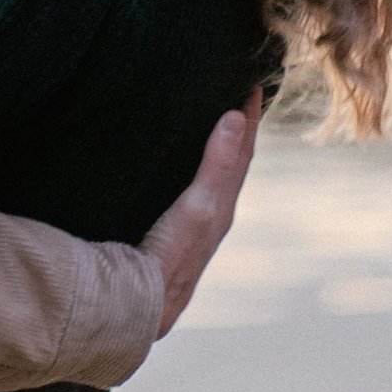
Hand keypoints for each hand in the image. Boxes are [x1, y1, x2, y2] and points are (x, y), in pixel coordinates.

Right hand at [138, 89, 259, 337]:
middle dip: (239, 131)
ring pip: (214, 180)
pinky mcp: (169, 236)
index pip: (240, 154)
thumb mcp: (197, 208)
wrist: (138, 309)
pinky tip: (182, 170)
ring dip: (220, 150)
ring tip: (217, 123)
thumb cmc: (168, 258)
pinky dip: (198, 172)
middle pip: (232, 166)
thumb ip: (215, 166)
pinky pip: (193, 194)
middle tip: (241, 96)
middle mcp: (211, 217)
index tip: (252, 83)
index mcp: (220, 207)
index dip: (249, 119)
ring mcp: (191, 229)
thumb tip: (236, 118)